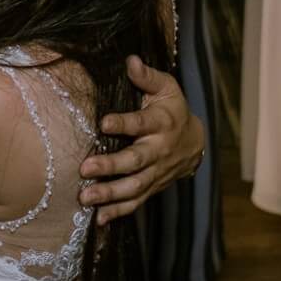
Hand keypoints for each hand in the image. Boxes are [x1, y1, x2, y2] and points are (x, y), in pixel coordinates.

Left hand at [79, 56, 204, 224]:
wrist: (195, 142)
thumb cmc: (171, 108)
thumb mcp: (165, 88)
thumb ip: (147, 77)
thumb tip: (131, 60)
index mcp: (162, 123)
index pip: (142, 124)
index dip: (124, 123)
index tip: (104, 122)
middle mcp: (159, 150)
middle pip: (136, 161)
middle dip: (111, 166)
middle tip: (85, 168)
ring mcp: (156, 172)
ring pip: (134, 186)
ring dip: (109, 193)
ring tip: (85, 197)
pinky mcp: (152, 187)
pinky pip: (136, 202)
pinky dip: (118, 212)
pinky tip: (98, 219)